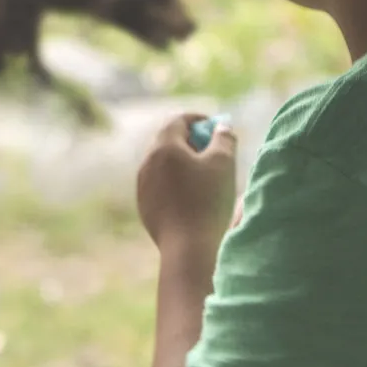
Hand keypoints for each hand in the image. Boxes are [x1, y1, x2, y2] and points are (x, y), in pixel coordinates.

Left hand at [136, 114, 237, 256]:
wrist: (188, 246)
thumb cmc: (208, 200)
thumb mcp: (224, 163)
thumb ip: (224, 138)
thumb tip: (222, 127)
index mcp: (163, 147)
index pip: (178, 120)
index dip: (200, 120)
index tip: (216, 127)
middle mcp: (147, 162)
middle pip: (168, 140)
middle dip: (191, 139)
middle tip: (212, 148)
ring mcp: (142, 185)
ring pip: (163, 163)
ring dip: (182, 161)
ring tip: (204, 172)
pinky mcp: (144, 205)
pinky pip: (159, 183)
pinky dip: (175, 180)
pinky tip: (192, 194)